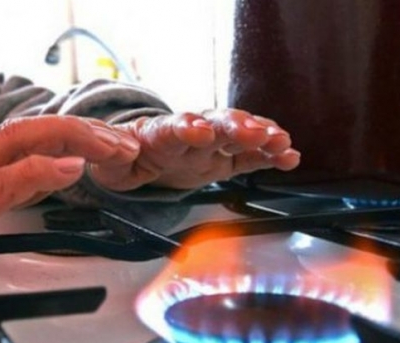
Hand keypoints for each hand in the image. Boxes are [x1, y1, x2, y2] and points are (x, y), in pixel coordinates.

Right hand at [0, 115, 138, 297]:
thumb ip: (15, 180)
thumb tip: (56, 172)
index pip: (38, 129)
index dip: (81, 132)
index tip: (114, 142)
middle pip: (38, 126)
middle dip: (89, 130)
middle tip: (126, 143)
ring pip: (24, 141)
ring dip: (76, 141)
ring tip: (114, 148)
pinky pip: (2, 182)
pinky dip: (39, 171)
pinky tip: (69, 169)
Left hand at [87, 109, 299, 190]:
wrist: (143, 157)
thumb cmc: (126, 158)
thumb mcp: (109, 161)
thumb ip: (110, 155)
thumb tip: (111, 149)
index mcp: (159, 134)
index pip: (173, 127)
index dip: (187, 128)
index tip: (200, 131)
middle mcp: (190, 134)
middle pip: (214, 124)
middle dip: (234, 126)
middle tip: (254, 131)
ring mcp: (211, 145)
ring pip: (237, 136)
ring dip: (260, 136)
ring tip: (281, 141)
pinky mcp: (224, 160)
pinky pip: (250, 157)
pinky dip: (269, 157)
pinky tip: (289, 157)